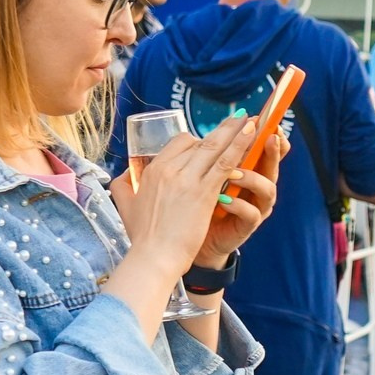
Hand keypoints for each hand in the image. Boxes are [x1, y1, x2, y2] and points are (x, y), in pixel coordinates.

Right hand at [105, 115, 260, 284]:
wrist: (154, 257)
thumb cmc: (142, 236)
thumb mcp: (125, 204)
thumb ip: (123, 185)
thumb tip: (122, 176)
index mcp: (153, 170)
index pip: (180, 143)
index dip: (198, 141)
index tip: (210, 144)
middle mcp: (170, 168)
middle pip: (200, 141)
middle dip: (222, 129)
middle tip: (238, 117)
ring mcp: (188, 179)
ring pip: (215, 146)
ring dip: (235, 130)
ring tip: (250, 118)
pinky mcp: (204, 192)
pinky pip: (225, 162)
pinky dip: (240, 145)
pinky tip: (252, 134)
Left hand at [195, 132, 283, 265]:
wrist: (194, 239)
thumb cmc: (200, 203)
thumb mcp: (204, 175)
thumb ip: (211, 156)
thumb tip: (206, 131)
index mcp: (249, 170)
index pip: (266, 150)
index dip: (272, 135)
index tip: (269, 122)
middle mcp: (257, 187)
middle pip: (273, 165)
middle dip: (273, 151)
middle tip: (270, 138)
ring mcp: (255, 206)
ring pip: (268, 189)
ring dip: (251, 178)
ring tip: (232, 173)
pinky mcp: (246, 226)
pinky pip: (251, 214)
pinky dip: (238, 205)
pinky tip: (224, 200)